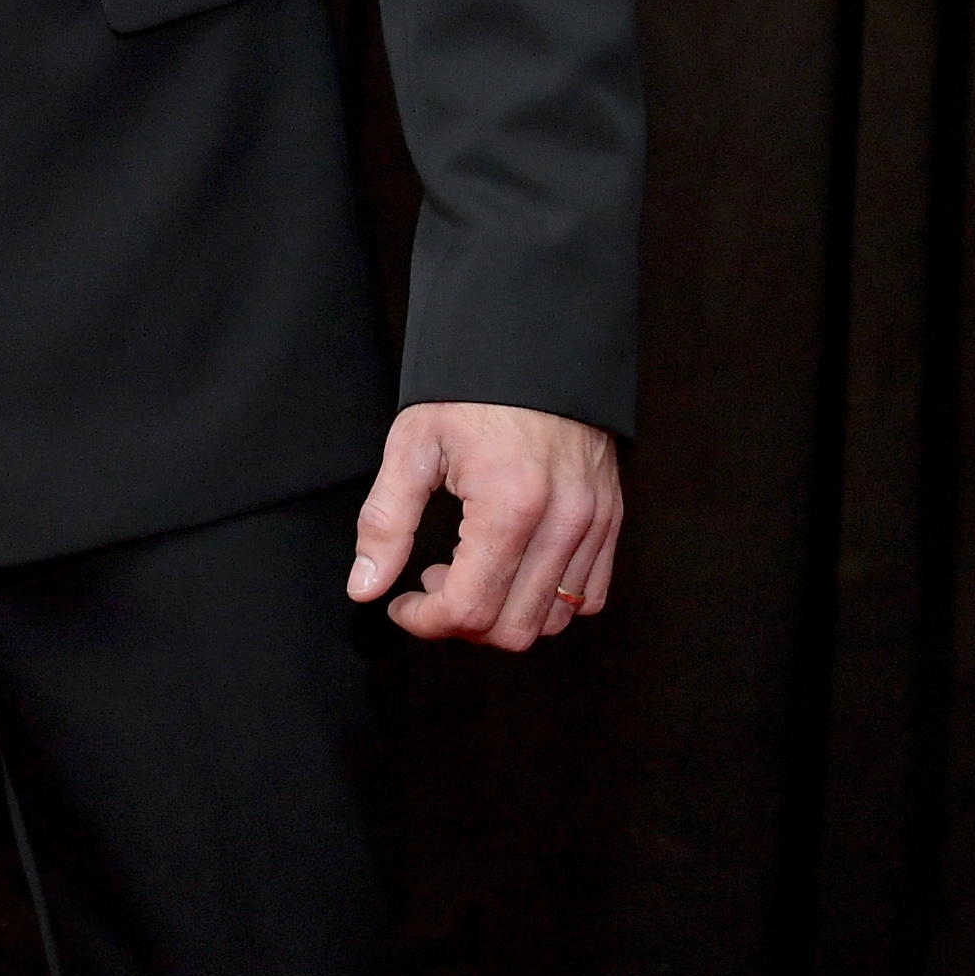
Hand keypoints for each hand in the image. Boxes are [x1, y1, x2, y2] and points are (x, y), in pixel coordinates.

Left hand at [348, 402, 621, 649]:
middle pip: (512, 629)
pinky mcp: (609, 518)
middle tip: (432, 583)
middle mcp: (562, 523)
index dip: (424, 621)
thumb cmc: (469, 392)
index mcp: (509, 506)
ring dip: (504, 615)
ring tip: (471, 570)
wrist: (533, 347)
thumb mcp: (413, 446)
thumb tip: (364, 588)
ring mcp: (594, 523)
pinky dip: (548, 601)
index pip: (468, 609)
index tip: (400, 603)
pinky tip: (513, 568)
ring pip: (553, 621)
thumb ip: (386, 523)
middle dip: (462, 623)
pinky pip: (590, 596)